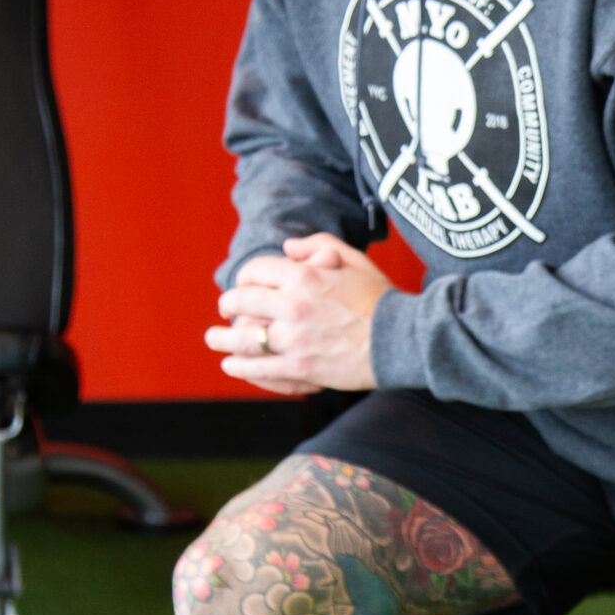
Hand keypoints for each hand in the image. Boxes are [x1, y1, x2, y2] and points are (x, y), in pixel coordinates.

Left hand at [206, 233, 391, 392]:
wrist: (401, 339)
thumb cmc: (381, 298)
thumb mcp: (355, 260)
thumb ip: (319, 245)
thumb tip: (288, 247)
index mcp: (304, 276)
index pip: (257, 270)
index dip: (245, 276)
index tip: (243, 283)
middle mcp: (293, 305)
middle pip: (242, 301)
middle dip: (229, 303)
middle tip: (226, 309)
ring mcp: (294, 339)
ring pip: (244, 337)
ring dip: (222, 337)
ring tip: (214, 338)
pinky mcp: (299, 369)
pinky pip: (259, 367)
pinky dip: (240, 366)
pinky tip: (231, 364)